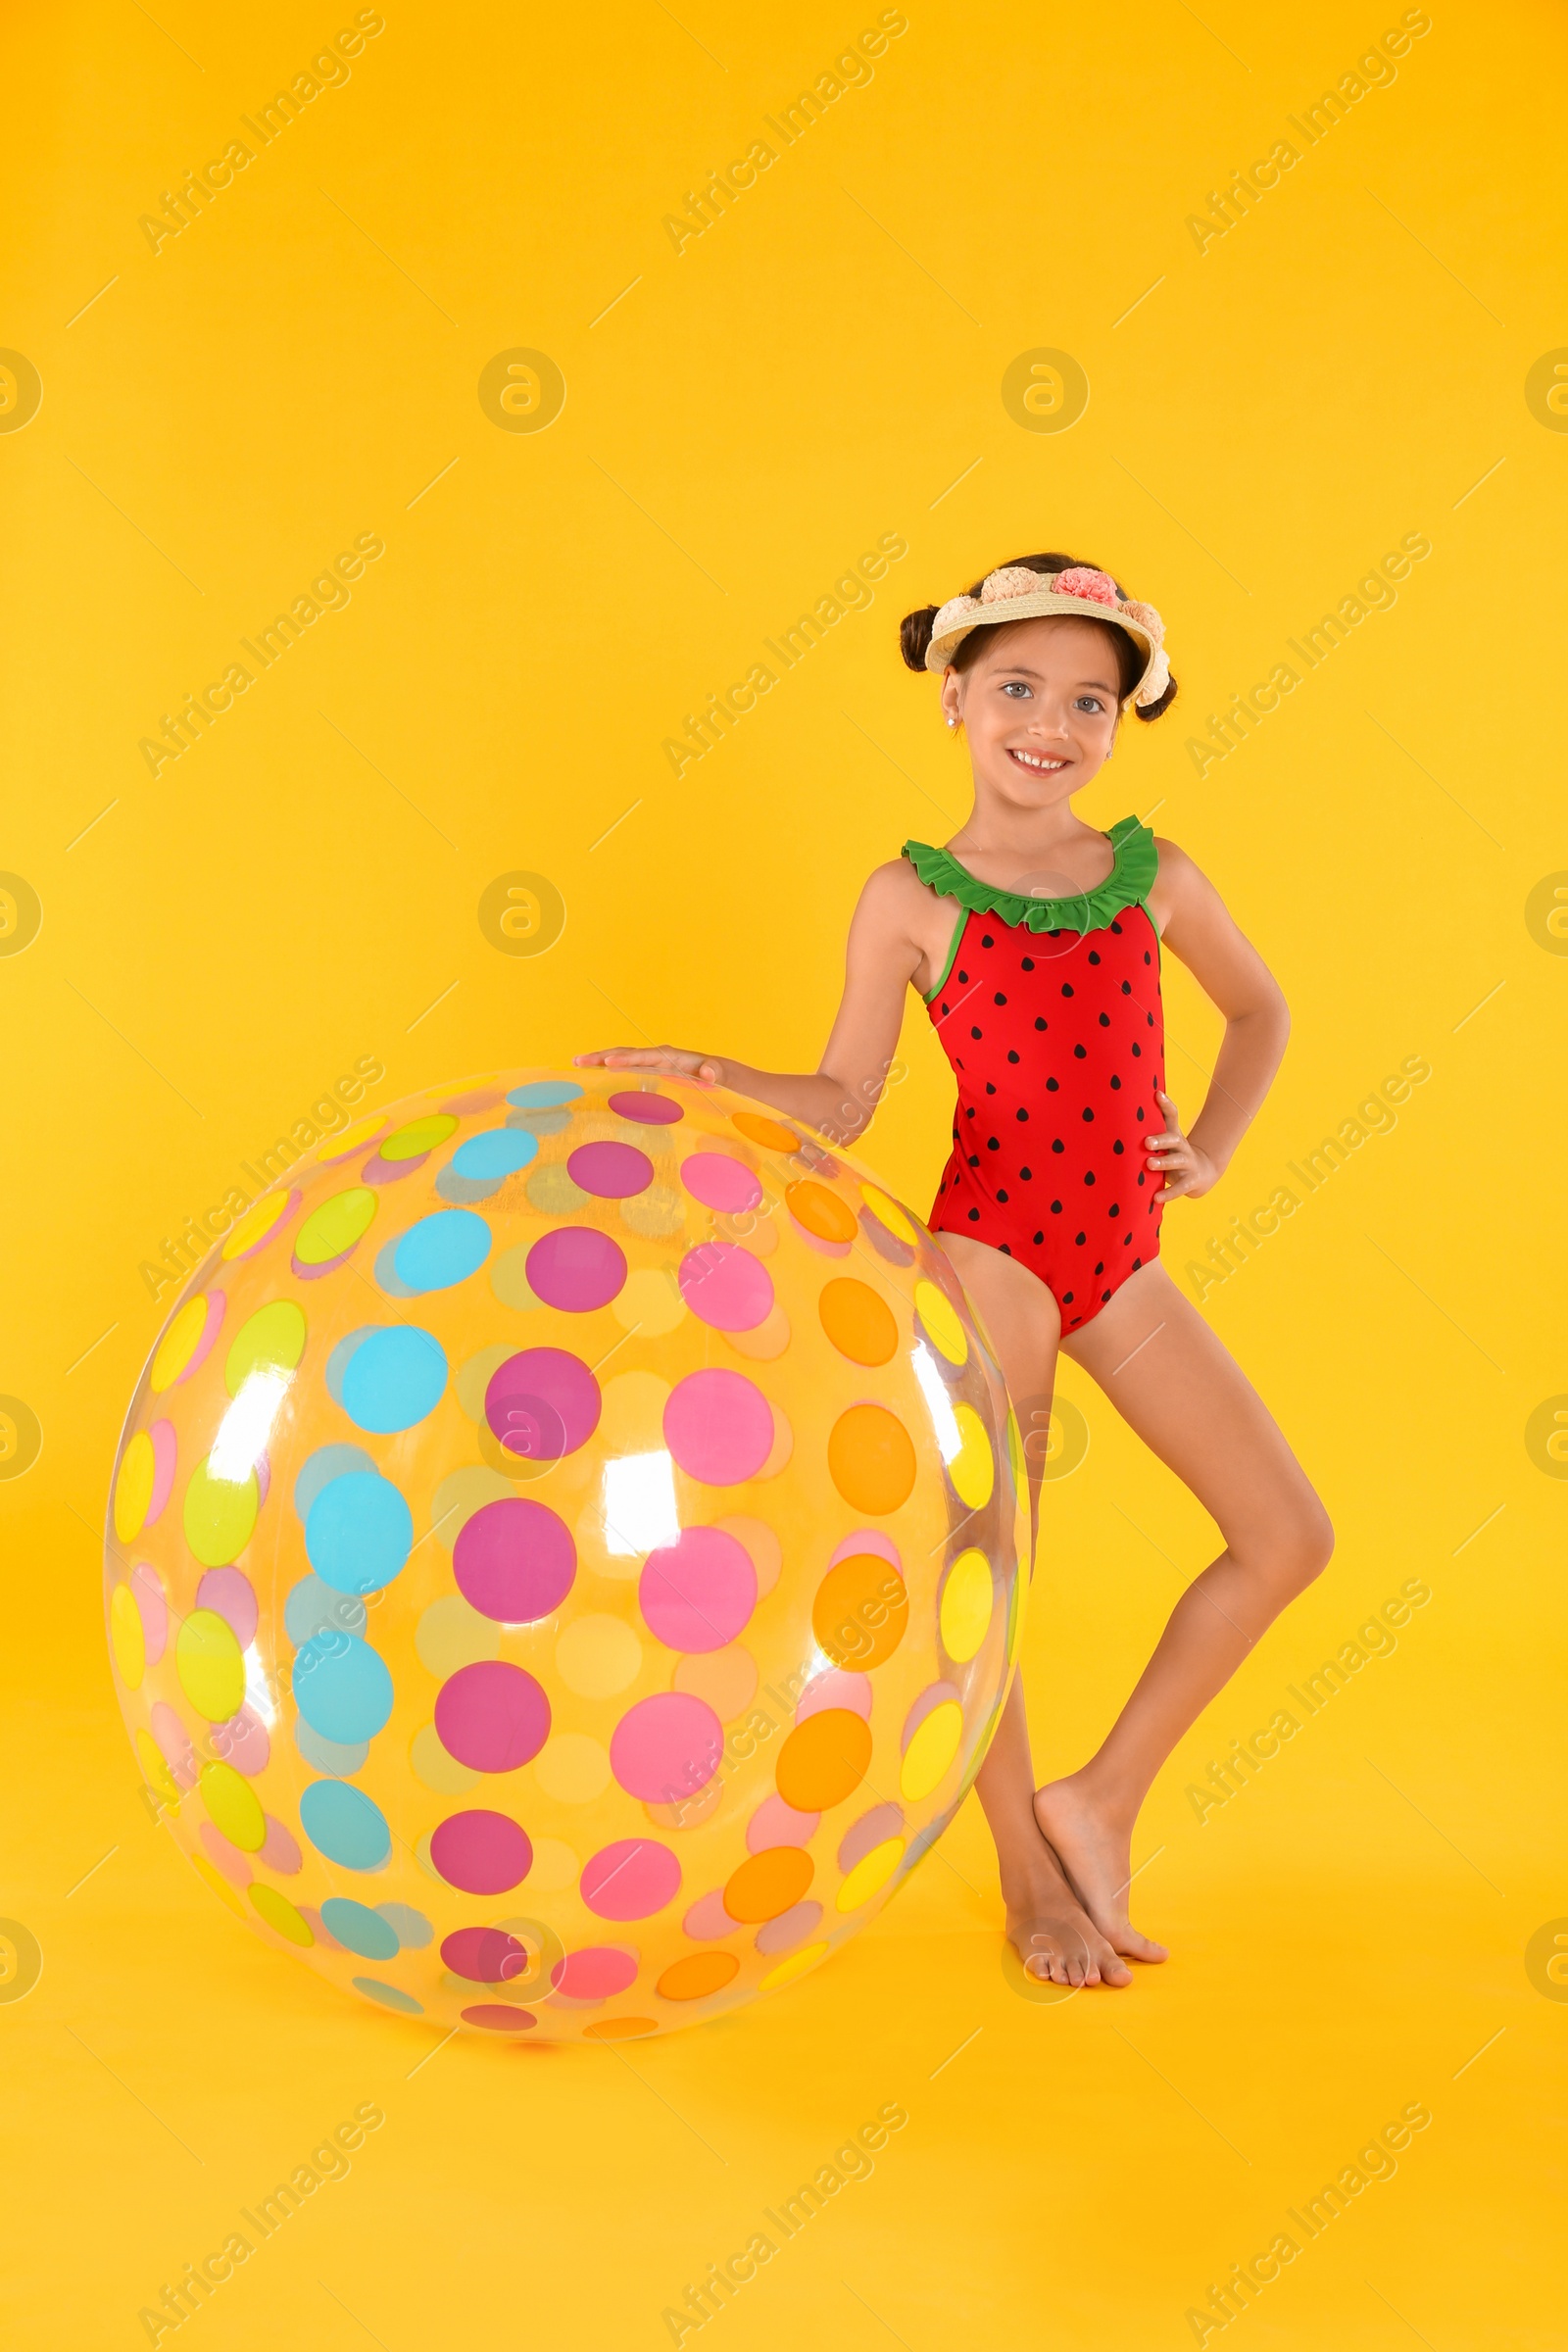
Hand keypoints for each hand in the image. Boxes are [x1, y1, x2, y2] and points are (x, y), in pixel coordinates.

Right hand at [573, 1044, 723, 1085]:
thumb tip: (707, 1072)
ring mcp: (649, 1063)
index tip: (608, 1062)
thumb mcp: (719, 1073)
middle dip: (601, 1056)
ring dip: (598, 1061)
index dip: (626, 1060)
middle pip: (625, 1053)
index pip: (644, 1057)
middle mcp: (655, 1056)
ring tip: (576, 1063)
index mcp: (669, 1056)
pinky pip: (624, 1070)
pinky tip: (590, 1077)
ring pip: (620, 1060)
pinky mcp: (647, 1072)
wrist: (716, 1074)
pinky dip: (607, 1071)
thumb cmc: (717, 1075)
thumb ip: (714, 1071)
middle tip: (578, 1060)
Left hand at [1144, 1089, 1215, 1200]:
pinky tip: (1156, 1198)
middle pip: (1174, 1139)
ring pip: (1177, 1161)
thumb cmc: (1174, 1154)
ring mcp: (1188, 1164)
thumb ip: (1149, 1129)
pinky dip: (1168, 1193)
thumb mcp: (1166, 1141)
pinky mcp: (1191, 1181)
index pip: (1172, 1116)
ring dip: (1163, 1162)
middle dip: (1160, 1139)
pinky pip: (1180, 1188)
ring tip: (1148, 1164)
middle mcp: (1182, 1147)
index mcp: (1174, 1135)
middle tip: (1146, 1142)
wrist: (1201, 1173)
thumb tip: (1127, 1113)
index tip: (1156, 1094)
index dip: (1166, 1105)